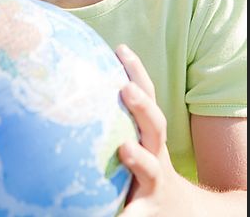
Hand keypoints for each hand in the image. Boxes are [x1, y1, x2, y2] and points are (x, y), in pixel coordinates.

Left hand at [115, 45, 187, 216]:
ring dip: (140, 159)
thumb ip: (113, 116)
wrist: (178, 210)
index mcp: (150, 132)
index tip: (121, 48)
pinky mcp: (145, 211)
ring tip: (125, 149)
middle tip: (126, 88)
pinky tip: (115, 214)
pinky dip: (126, 214)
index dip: (137, 71)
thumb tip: (71, 86)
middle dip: (143, 106)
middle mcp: (157, 153)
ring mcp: (154, 183)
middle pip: (156, 126)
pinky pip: (133, 212)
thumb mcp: (136, 138)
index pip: (146, 96)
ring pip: (151, 169)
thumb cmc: (145, 166)